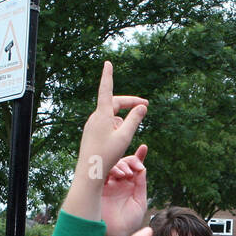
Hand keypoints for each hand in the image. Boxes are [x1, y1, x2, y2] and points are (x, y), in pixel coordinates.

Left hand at [74, 61, 146, 189]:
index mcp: (102, 114)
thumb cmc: (107, 155)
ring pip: (111, 115)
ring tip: (131, 130)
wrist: (89, 172)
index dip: (108, 76)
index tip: (107, 63)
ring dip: (123, 117)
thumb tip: (142, 107)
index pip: (107, 90)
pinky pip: (106, 124)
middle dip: (129, 103)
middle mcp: (95, 117)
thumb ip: (134, 120)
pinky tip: (120, 139)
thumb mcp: (125, 136)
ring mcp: (92, 125)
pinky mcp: (91, 133)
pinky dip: (116, 126)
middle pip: (114, 103)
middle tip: (145, 106)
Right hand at [100, 144, 147, 235]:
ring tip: (127, 174)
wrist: (115, 234)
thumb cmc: (128, 221)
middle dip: (131, 161)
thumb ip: (141, 185)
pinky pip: (103, 172)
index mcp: (129, 184)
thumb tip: (142, 168)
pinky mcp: (99, 186)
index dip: (139, 156)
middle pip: (123, 161)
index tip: (144, 147)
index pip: (134, 166)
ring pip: (113, 164)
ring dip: (121, 165)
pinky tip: (118, 174)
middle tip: (136, 168)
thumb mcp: (140, 201)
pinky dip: (111, 169)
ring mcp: (108, 183)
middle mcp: (118, 182)